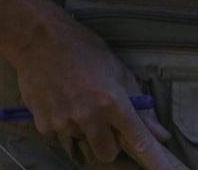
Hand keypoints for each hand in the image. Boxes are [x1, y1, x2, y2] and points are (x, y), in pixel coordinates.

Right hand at [5, 8, 187, 168]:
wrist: (38, 39)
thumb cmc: (84, 49)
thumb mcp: (119, 71)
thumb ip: (139, 105)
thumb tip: (159, 132)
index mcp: (113, 101)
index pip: (137, 139)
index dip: (154, 159)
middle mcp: (89, 116)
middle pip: (107, 152)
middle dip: (109, 142)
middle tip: (104, 120)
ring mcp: (64, 123)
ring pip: (82, 141)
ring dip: (84, 128)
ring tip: (77, 98)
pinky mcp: (43, 125)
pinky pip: (60, 134)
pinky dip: (62, 122)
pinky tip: (59, 98)